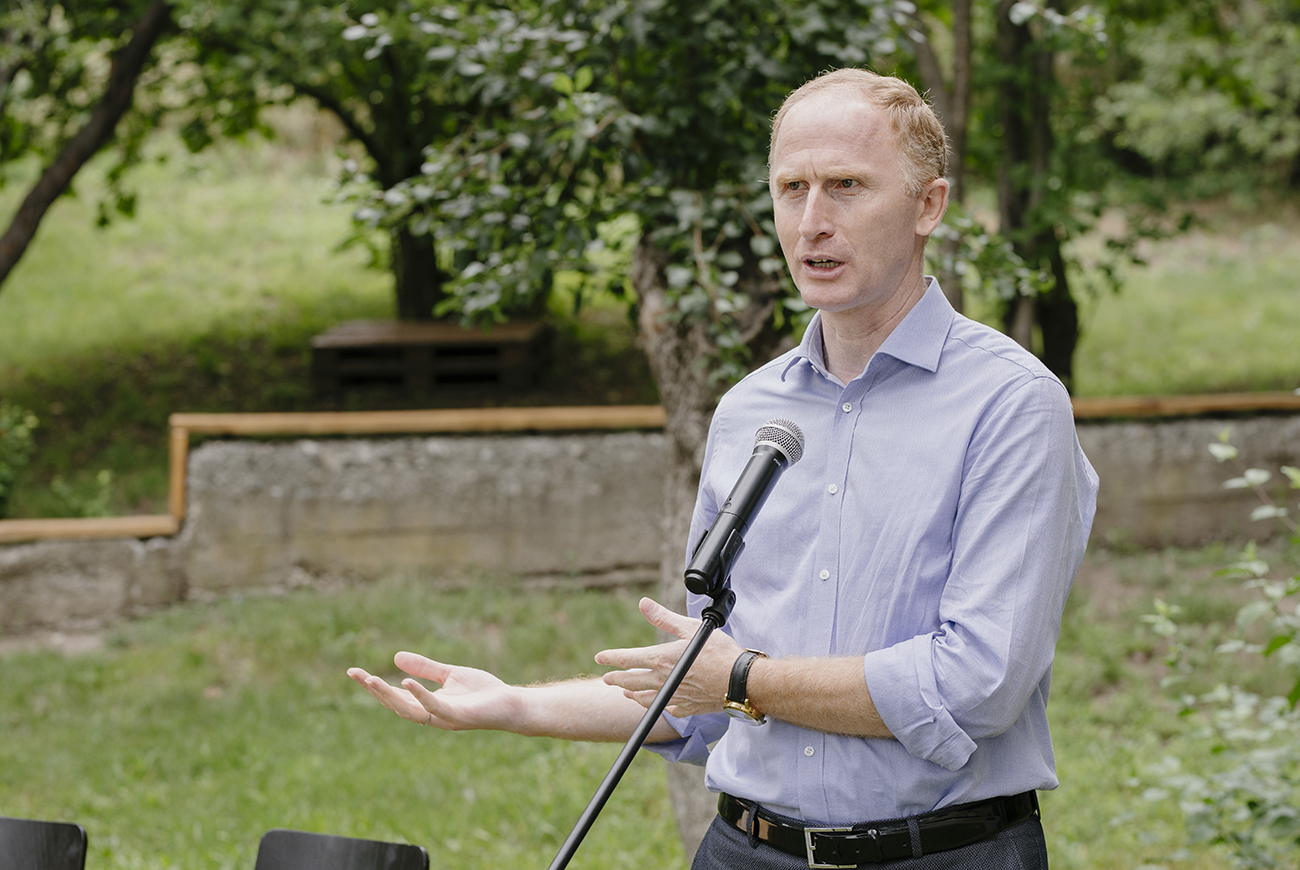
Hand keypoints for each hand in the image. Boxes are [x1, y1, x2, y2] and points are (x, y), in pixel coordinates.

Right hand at [347, 652, 526, 731]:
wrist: (511, 704)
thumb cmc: (483, 693)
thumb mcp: (449, 674)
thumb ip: (426, 668)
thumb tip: (396, 657)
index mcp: (428, 704)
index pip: (395, 695)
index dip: (374, 685)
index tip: (353, 672)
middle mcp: (431, 714)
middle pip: (395, 704)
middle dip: (374, 690)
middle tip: (355, 674)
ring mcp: (444, 717)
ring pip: (409, 710)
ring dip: (389, 695)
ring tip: (371, 679)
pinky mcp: (458, 716)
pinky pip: (434, 708)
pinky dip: (419, 696)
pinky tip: (405, 682)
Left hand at [595, 597, 741, 717]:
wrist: (739, 681)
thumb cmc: (719, 652)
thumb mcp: (690, 628)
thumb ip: (664, 618)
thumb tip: (643, 604)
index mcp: (661, 660)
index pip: (628, 659)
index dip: (611, 657)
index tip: (599, 657)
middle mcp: (663, 681)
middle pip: (631, 681)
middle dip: (617, 678)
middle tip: (607, 678)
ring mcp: (673, 697)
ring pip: (645, 698)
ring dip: (633, 694)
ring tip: (625, 692)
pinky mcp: (687, 708)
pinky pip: (666, 709)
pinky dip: (657, 706)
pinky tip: (657, 704)